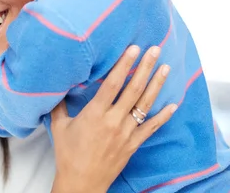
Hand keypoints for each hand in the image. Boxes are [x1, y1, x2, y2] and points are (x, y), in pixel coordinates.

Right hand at [50, 45, 176, 192]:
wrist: (81, 183)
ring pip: (145, 105)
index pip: (112, 84)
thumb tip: (56, 85)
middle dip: (145, 68)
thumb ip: (59, 104)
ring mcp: (126, 133)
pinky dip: (164, 116)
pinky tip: (174, 105)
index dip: (124, 65)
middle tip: (155, 50)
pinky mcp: (133, 144)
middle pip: (133, 89)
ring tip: (166, 68)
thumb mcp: (59, 126)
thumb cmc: (68, 154)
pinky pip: (151, 128)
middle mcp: (113, 121)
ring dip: (156, 85)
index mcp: (95, 114)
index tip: (133, 49)